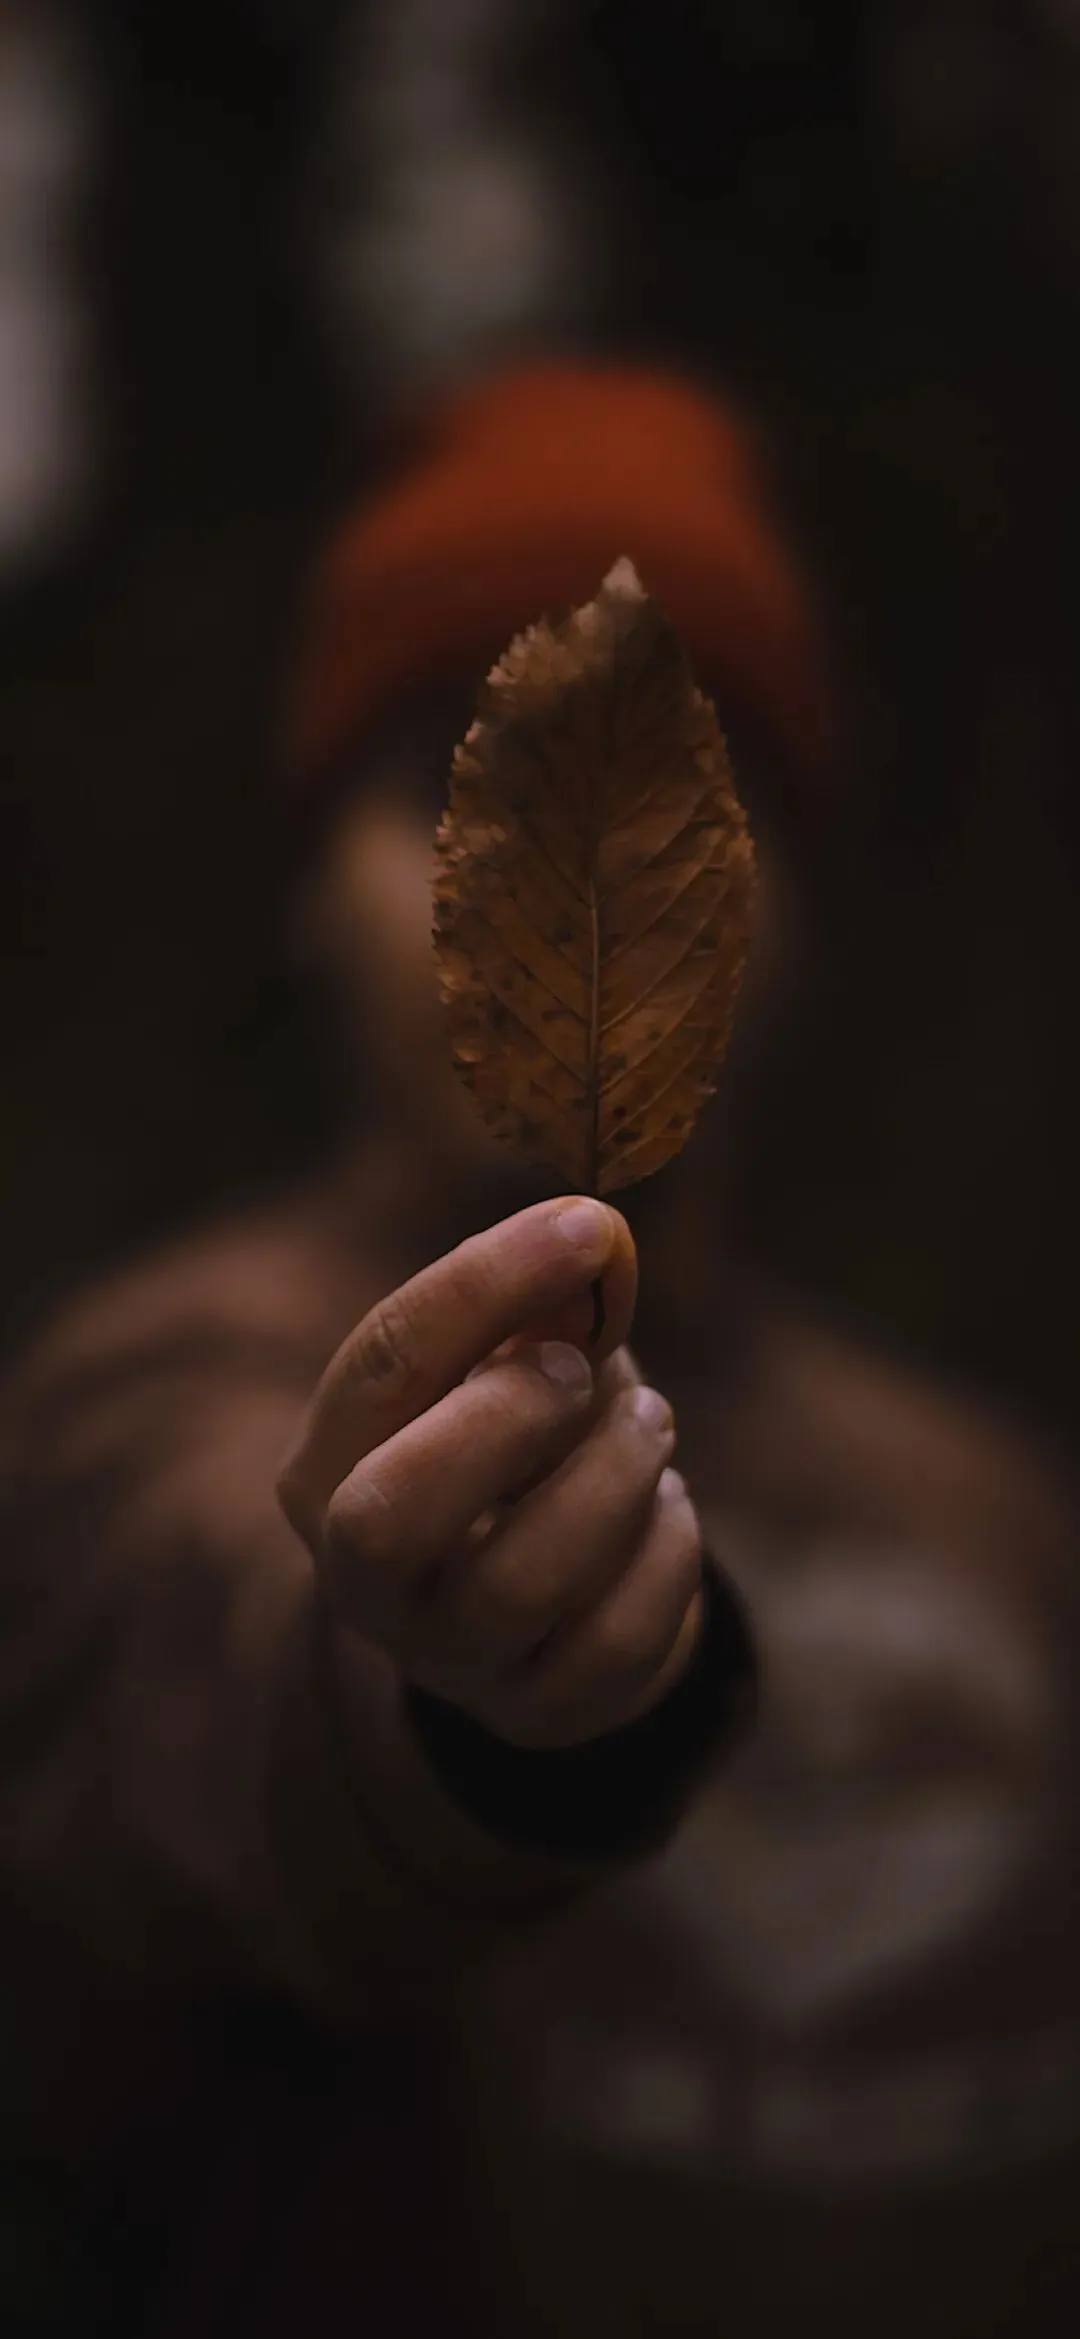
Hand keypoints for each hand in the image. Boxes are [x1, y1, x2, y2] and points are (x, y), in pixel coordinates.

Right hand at [278, 1197, 703, 1748]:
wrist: (547, 1599)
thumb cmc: (518, 1442)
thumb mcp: (517, 1362)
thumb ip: (549, 1304)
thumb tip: (601, 1248)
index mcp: (327, 1469)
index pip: (382, 1367)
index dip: (487, 1282)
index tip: (587, 1225)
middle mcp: (364, 1578)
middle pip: (393, 1512)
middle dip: (512, 1416)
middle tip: (585, 1368)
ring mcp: (449, 1659)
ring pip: (527, 1578)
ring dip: (616, 1472)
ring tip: (650, 1421)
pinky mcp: (540, 1710)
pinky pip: (619, 1634)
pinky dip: (667, 1547)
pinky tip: (663, 1505)